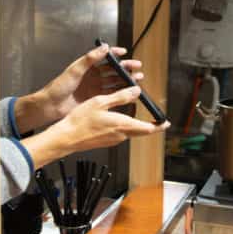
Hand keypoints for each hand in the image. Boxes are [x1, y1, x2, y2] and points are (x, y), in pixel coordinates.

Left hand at [15, 44, 143, 133]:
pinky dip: (121, 92)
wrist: (51, 106)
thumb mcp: (75, 69)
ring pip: (115, 82)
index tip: (124, 52)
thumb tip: (104, 47)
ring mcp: (95, 88)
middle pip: (113, 70)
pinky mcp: (96, 99)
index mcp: (87, 66)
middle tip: (137, 66)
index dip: (114, 53)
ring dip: (126, 79)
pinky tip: (129, 91)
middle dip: (125, 67)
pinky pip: (111, 94)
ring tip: (138, 78)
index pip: (104, 57)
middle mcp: (93, 76)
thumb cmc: (59, 86)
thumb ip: (90, 58)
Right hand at [22, 86, 168, 166]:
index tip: (166, 122)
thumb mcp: (101, 102)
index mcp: (122, 125)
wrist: (67, 138)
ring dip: (134, 123)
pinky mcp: (106, 141)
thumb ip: (120, 97)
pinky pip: (120, 133)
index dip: (159, 126)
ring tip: (132, 111)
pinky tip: (115, 117)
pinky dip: (123, 125)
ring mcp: (113, 140)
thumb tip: (135, 91)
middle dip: (149, 125)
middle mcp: (120, 135)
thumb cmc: (81, 121)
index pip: (148, 128)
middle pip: (141, 131)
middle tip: (155, 119)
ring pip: (130, 131)